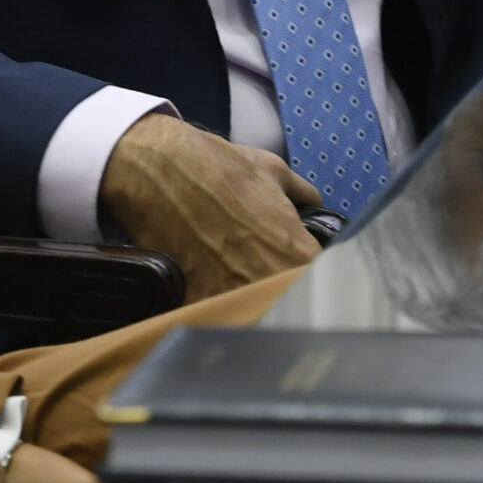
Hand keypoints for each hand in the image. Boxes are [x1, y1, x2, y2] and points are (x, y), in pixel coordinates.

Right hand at [97, 112, 321, 301]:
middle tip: (262, 274)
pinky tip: (208, 288)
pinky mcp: (198, 299)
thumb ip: (302, 193)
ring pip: (252, 315)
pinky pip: (214, 316)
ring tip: (232, 281)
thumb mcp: (272, 169)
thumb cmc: (218, 166)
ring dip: (249, 305)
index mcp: (297, 252)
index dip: (308, 277)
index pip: (320, 282)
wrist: (162, 169)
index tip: (296, 270)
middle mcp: (271, 280)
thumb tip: (312, 202)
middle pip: (287, 304)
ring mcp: (234, 294)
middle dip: (279, 293)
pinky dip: (213, 309)